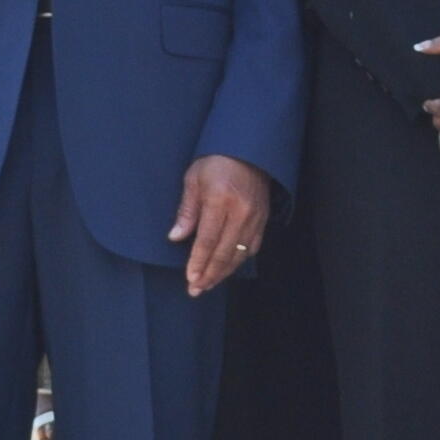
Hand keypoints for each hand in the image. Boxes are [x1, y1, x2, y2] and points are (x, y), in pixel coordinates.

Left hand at [172, 154, 272, 293]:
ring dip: (223, 272)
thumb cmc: (216, 162)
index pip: (208, 240)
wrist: (248, 150)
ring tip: (208, 284)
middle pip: (224, 252)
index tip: (190, 278)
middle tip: (196, 290)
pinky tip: (228, 269)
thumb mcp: (193, 179)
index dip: (198, 262)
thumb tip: (176, 237)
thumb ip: (186, 210)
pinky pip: (252, 246)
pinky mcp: (263, 219)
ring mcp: (255, 217)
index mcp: (220, 200)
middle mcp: (240, 212)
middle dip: (209, 274)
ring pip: (239, 254)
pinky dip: (240, 261)